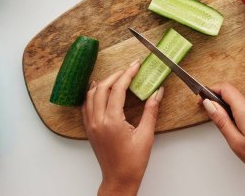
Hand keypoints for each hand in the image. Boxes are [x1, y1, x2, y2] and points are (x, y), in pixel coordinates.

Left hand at [82, 61, 163, 195]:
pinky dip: (92, 95)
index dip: (127, 74)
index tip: (135, 66)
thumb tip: (157, 92)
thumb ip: (151, 110)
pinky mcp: (90, 130)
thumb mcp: (146, 135)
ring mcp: (91, 125)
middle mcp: (98, 121)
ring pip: (91, 95)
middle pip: (102, 88)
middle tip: (128, 70)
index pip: (118, 89)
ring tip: (115, 77)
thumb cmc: (133, 162)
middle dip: (116, 75)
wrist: (119, 180)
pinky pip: (86, 106)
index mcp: (112, 121)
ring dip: (103, 83)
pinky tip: (100, 91)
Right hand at [201, 83, 244, 195]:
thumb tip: (209, 104)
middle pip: (233, 96)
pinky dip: (243, 116)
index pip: (225, 88)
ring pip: (242, 104)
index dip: (211, 90)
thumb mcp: (236, 141)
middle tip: (217, 122)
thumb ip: (221, 120)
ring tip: (236, 135)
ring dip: (233, 113)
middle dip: (221, 106)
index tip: (202, 98)